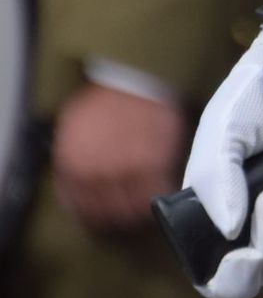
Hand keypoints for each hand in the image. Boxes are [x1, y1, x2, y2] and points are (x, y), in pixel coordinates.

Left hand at [53, 82, 186, 233]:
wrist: (133, 79)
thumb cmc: (103, 101)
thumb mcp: (70, 129)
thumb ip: (70, 162)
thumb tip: (71, 191)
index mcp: (71, 165)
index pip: (78, 207)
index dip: (90, 216)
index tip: (98, 218)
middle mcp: (96, 173)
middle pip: (105, 213)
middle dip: (113, 218)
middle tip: (122, 216)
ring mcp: (126, 171)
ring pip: (130, 210)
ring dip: (135, 214)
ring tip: (140, 209)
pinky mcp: (154, 165)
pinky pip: (156, 194)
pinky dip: (157, 198)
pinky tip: (157, 193)